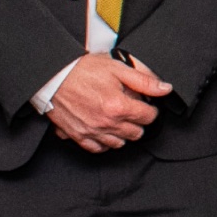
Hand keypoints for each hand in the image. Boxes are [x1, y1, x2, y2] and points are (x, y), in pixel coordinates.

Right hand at [45, 51, 168, 152]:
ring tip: (117, 118)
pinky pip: (98, 148)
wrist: (52, 76)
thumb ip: (144, 80)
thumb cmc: (82, 70)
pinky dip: (104, 142)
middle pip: (136, 133)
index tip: (144, 104)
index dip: (150, 109)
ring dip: (123, 132)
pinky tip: (104, 129)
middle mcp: (106, 123)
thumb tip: (165, 89)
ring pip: (120, 143)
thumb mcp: (117, 68)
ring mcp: (92, 132)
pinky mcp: (78, 136)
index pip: (149, 117)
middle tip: (131, 109)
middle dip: (138, 121)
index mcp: (119, 106)